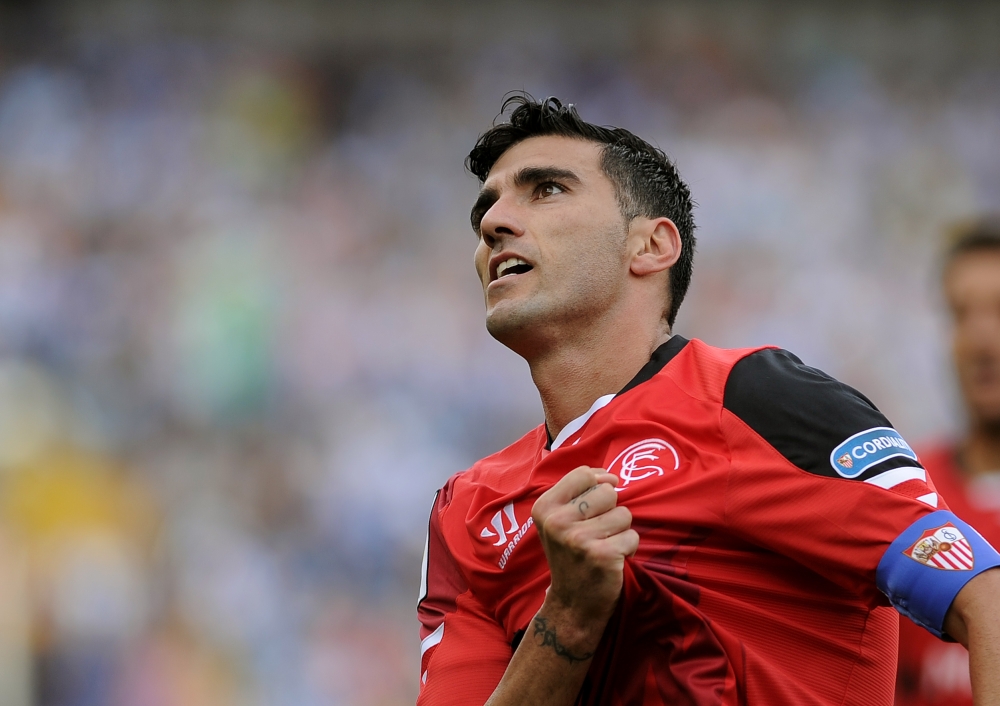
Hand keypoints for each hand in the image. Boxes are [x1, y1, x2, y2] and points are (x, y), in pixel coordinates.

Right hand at [531, 466, 638, 635]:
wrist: (572, 604)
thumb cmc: (571, 556)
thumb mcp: (559, 521)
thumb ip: (579, 493)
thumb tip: (610, 477)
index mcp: (545, 508)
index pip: (584, 474)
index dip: (600, 482)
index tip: (599, 502)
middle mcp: (558, 521)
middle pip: (607, 492)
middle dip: (611, 510)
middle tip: (598, 532)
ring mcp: (579, 539)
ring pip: (623, 514)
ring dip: (620, 531)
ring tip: (605, 546)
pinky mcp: (602, 555)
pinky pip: (632, 536)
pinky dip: (629, 548)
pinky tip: (613, 560)